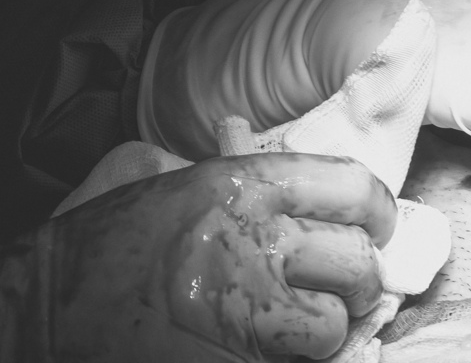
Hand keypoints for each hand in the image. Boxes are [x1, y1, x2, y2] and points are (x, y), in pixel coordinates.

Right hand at [27, 153, 394, 359]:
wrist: (48, 307)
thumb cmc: (111, 240)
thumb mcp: (173, 178)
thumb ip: (236, 170)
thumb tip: (296, 185)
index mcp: (239, 185)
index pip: (348, 187)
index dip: (377, 211)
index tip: (379, 227)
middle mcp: (249, 241)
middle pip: (354, 259)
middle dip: (361, 279)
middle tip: (350, 289)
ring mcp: (241, 309)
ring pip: (331, 325)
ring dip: (328, 332)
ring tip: (308, 330)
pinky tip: (277, 353)